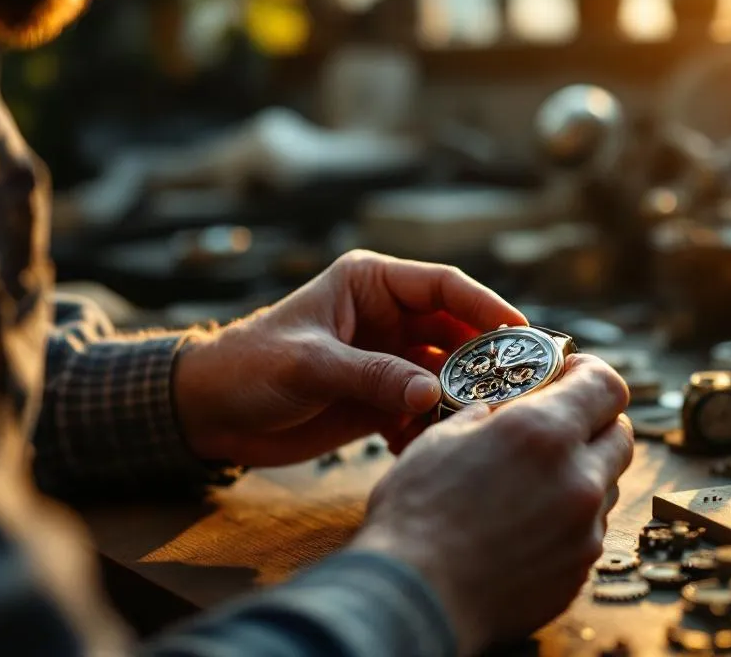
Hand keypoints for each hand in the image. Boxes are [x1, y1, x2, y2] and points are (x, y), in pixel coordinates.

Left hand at [173, 250, 524, 466]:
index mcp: (372, 285)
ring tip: (486, 421)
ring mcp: (387, 359)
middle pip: (456, 330)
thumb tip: (431, 391)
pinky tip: (439, 445)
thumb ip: (370, 376)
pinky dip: (433, 426)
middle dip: (487, 358)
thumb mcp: (308, 366)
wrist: (207, 413)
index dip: (487, 306)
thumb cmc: (247, 367)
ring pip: (446, 372)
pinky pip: (423, 408)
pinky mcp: (380, 397)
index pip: (444, 286)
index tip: (523, 333)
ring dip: (464, 396)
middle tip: (523, 385)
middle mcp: (388, 318)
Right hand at [352, 355, 633, 654]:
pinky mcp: (579, 570)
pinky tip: (526, 523)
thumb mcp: (442, 439)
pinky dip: (568, 518)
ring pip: (606, 485)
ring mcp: (584, 530)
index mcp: (544, 433)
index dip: (592, 373)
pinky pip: (588, 530)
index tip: (572, 373)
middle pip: (621, 436)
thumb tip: (502, 406)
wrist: (414, 599)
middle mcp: (578, 479)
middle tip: (560, 423)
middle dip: (595, 422)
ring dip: (582, 472)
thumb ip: (487, 414)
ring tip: (533, 479)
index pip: (607, 386)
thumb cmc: (416, 516)